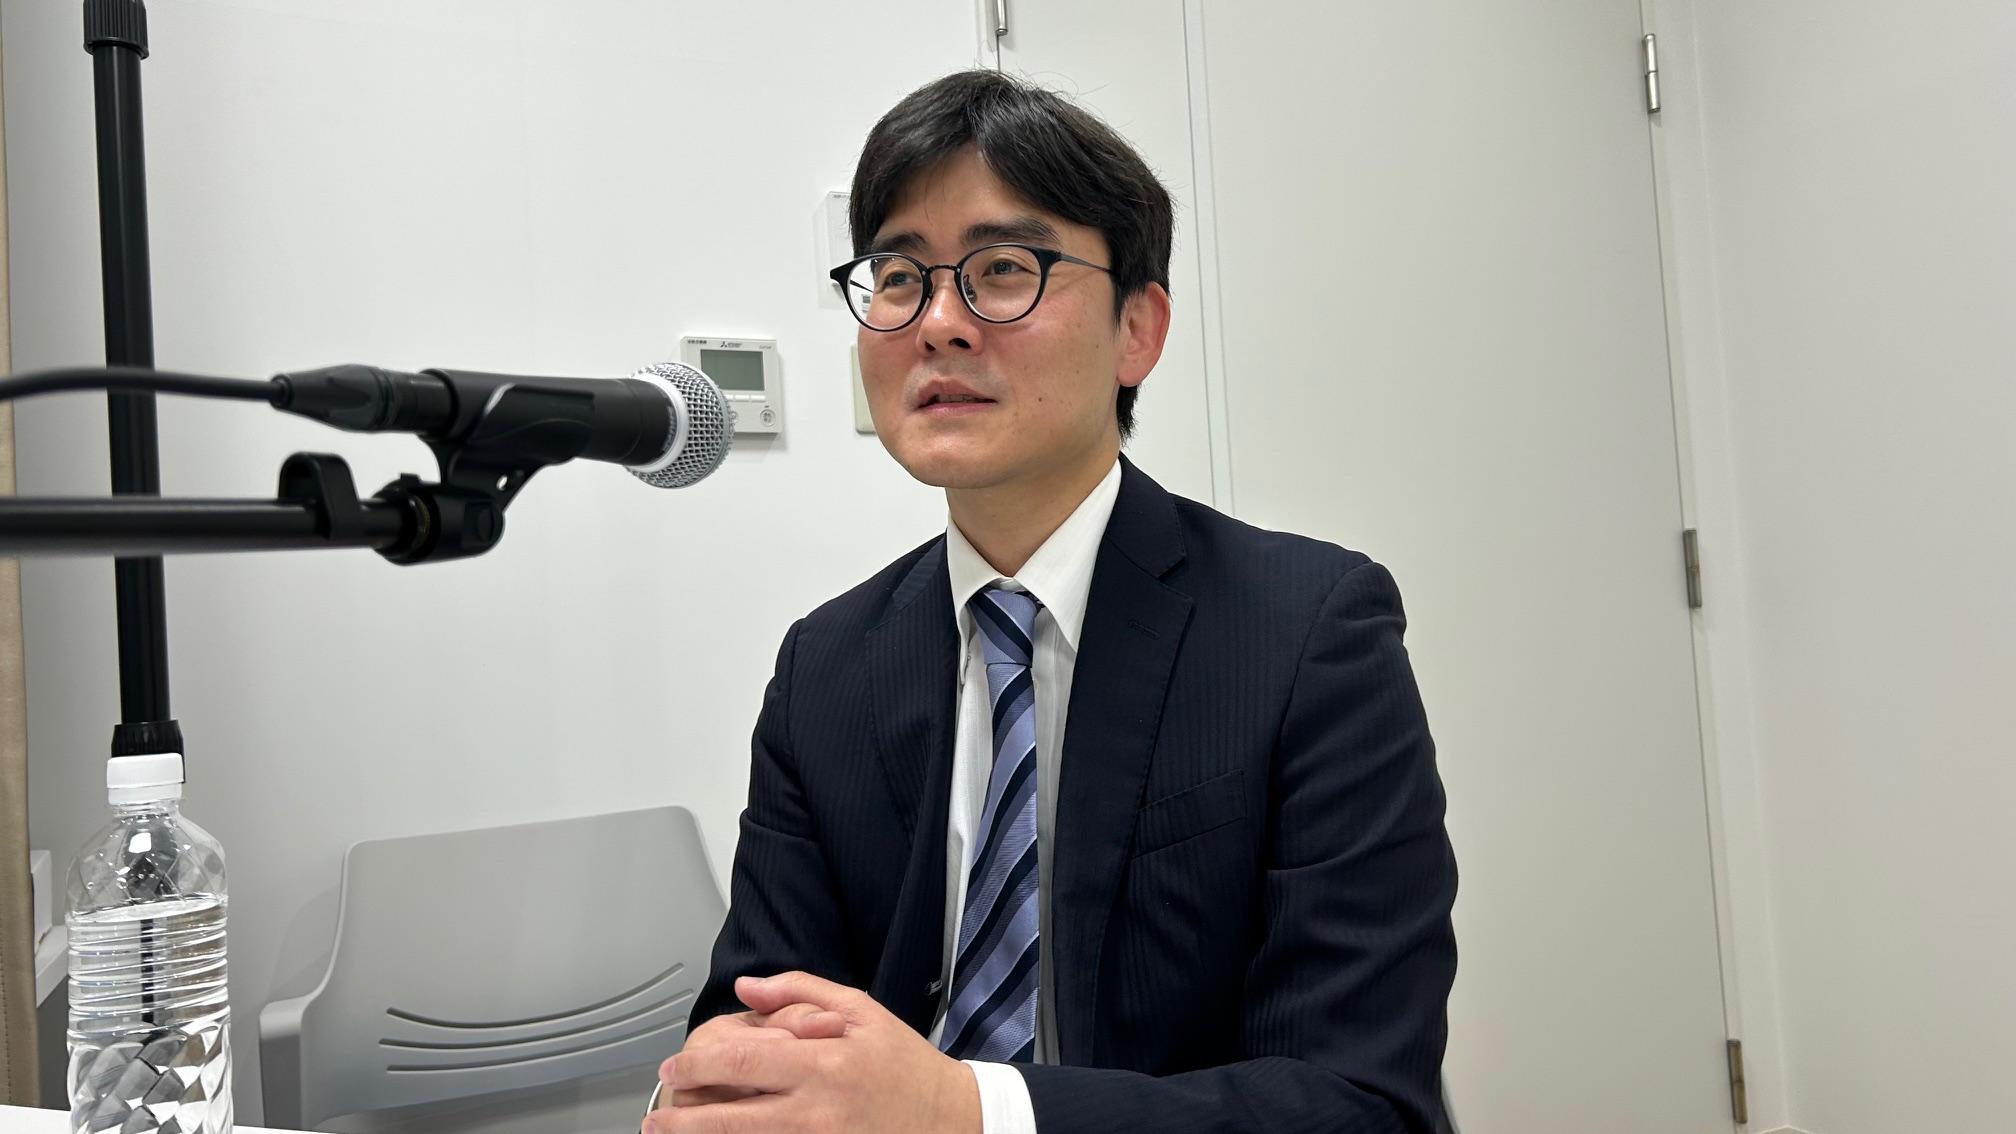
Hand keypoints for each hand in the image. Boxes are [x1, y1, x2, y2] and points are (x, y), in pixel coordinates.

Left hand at [644, 972, 981, 1133]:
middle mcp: (815, 1110)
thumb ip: (799, 992)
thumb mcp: (860, 1009)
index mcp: (822, 1062)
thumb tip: (747, 990)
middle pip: (728, 1118)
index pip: (741, 1060)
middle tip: (659, 1115)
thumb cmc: (903, 1065)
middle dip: (682, 1117)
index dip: (697, 1063)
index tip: (676, 1065)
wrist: (949, 1119)